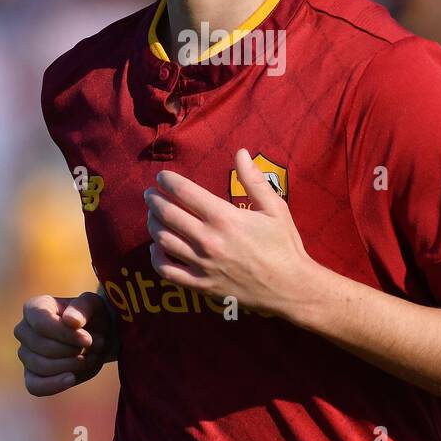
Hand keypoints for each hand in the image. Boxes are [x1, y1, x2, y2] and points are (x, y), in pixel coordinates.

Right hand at [14, 292, 115, 395]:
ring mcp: (25, 355)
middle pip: (43, 347)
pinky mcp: (31, 376)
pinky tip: (71, 378)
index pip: (41, 323)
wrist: (96, 337)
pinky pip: (35, 386)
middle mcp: (24, 331)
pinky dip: (53, 385)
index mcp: (34, 308)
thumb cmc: (91, 316)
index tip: (87, 340)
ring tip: (92, 357)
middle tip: (97, 346)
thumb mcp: (93, 305)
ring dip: (72, 365)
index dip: (65, 334)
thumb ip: (83, 308)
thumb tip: (70, 320)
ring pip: (43, 367)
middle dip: (73, 351)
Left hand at [143, 147, 323, 319]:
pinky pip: (167, 271)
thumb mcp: (275, 208)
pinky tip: (156, 249)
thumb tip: (240, 152)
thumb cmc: (284, 245)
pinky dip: (156, 258)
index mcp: (225, 217)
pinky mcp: (201, 285)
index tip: (161, 177)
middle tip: (149, 194)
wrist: (291, 288)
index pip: (184, 192)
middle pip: (167, 214)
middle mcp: (209, 240)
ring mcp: (202, 264)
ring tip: (152, 216)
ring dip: (152, 224)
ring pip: (163, 240)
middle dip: (153, 200)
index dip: (168, 181)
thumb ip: (254, 180)